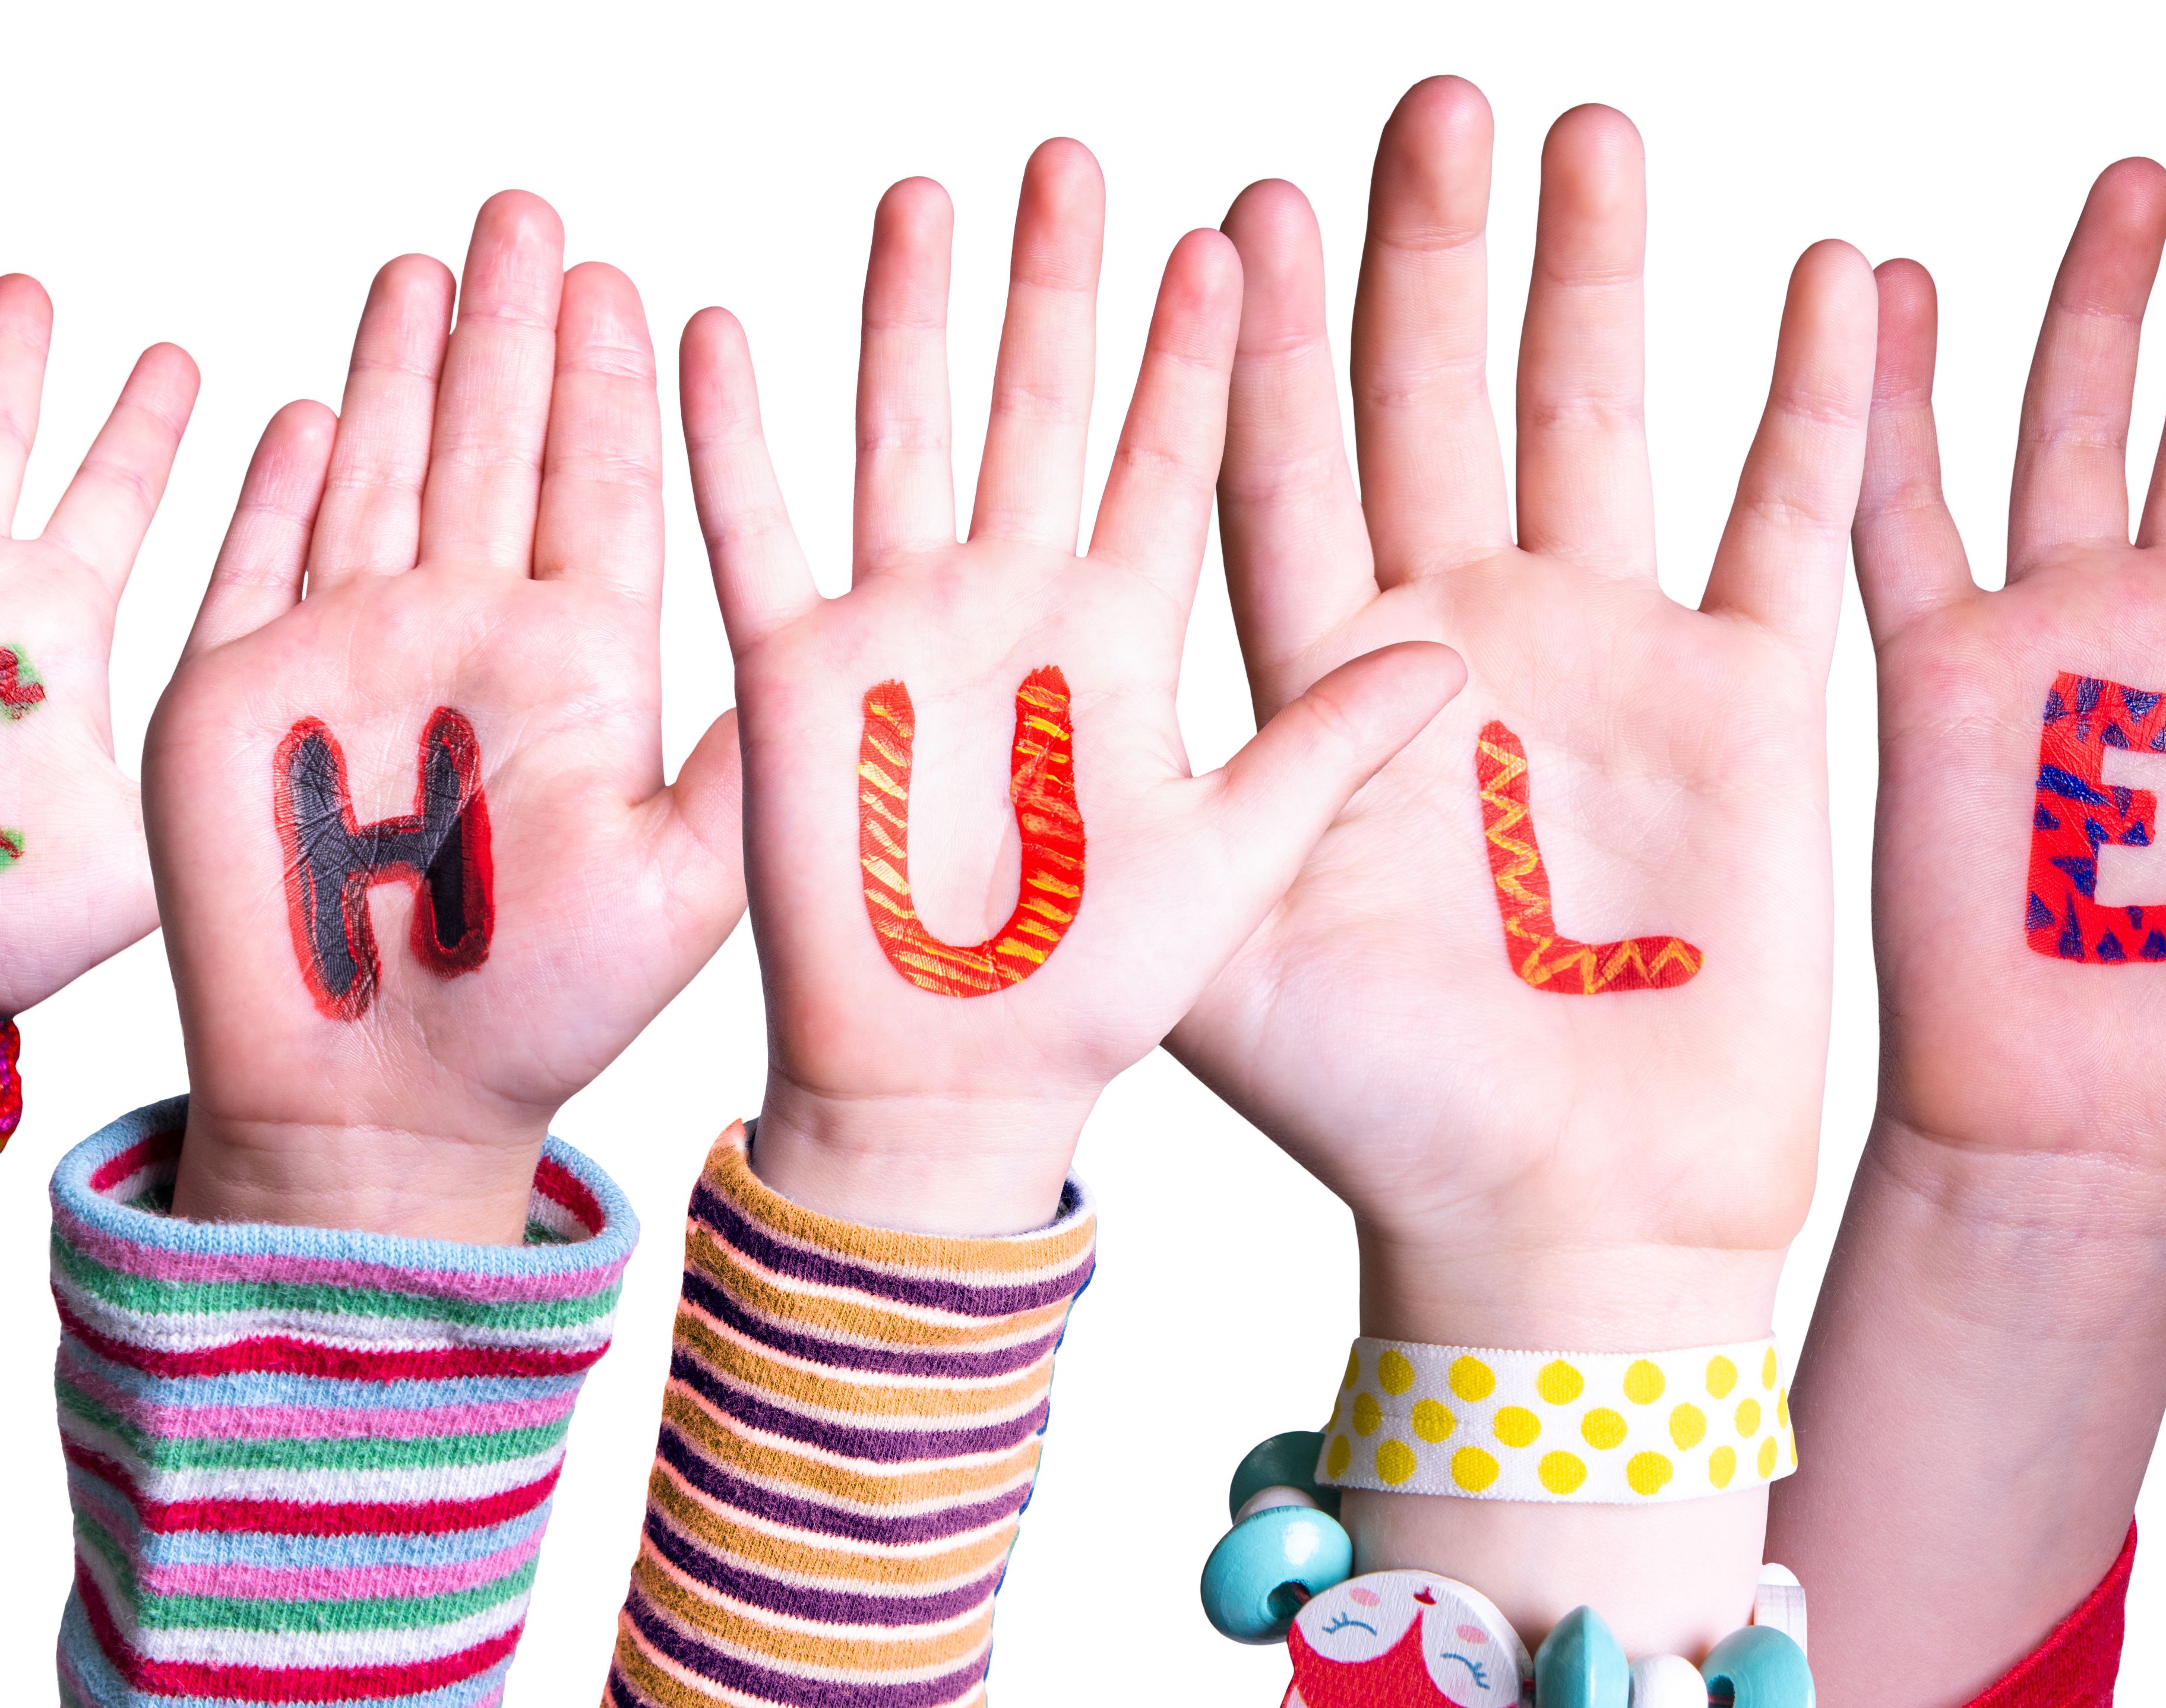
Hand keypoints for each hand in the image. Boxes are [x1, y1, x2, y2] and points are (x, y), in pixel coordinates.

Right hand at [145, 194, 741, 1242]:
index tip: (621, 278)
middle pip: (490, 444)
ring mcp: (349, 659)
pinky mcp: (238, 696)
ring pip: (382, 471)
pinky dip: (280, 482)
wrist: (382, 1108)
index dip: (603, 381)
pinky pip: (260, 557)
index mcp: (577, 668)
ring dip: (403, 367)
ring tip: (431, 261)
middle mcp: (466, 641)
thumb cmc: (539, 1015)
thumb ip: (742, 759)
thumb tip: (833, 640)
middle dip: (507, 327)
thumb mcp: (683, 882)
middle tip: (530, 211)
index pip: (596, 486)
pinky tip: (312, 401)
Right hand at [683, 140, 1461, 1235]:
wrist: (951, 1088)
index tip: (1232, 234)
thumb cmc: (1090, 996)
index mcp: (1120, 639)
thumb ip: (1330, 752)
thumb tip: (1449, 660)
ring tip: (922, 196)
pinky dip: (730, 437)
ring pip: (903, 431)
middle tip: (1073, 161)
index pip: (1166, 457)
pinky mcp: (793, 675)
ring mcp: (900, 628)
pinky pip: (754, 532)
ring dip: (908, 317)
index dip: (1195, 353)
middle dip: (1053, 284)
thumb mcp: (1241, 865)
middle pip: (1035, 406)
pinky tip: (716, 331)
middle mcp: (1012, 607)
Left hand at [1168, 79, 1877, 1342]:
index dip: (1262, 344)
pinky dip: (1815, 405)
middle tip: (1425, 102)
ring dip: (1592, 276)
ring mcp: (1609, 650)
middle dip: (1428, 253)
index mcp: (1326, 676)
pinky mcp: (1748, 697)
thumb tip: (1108, 630)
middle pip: (1433, 399)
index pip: (1277, 467)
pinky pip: (1785, 521)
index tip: (1236, 210)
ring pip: (1595, 416)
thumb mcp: (1229, 948)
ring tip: (1582, 126)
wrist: (1564, 1223)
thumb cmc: (1381, 1113)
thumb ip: (1190, 785)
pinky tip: (1831, 274)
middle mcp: (1460, 630)